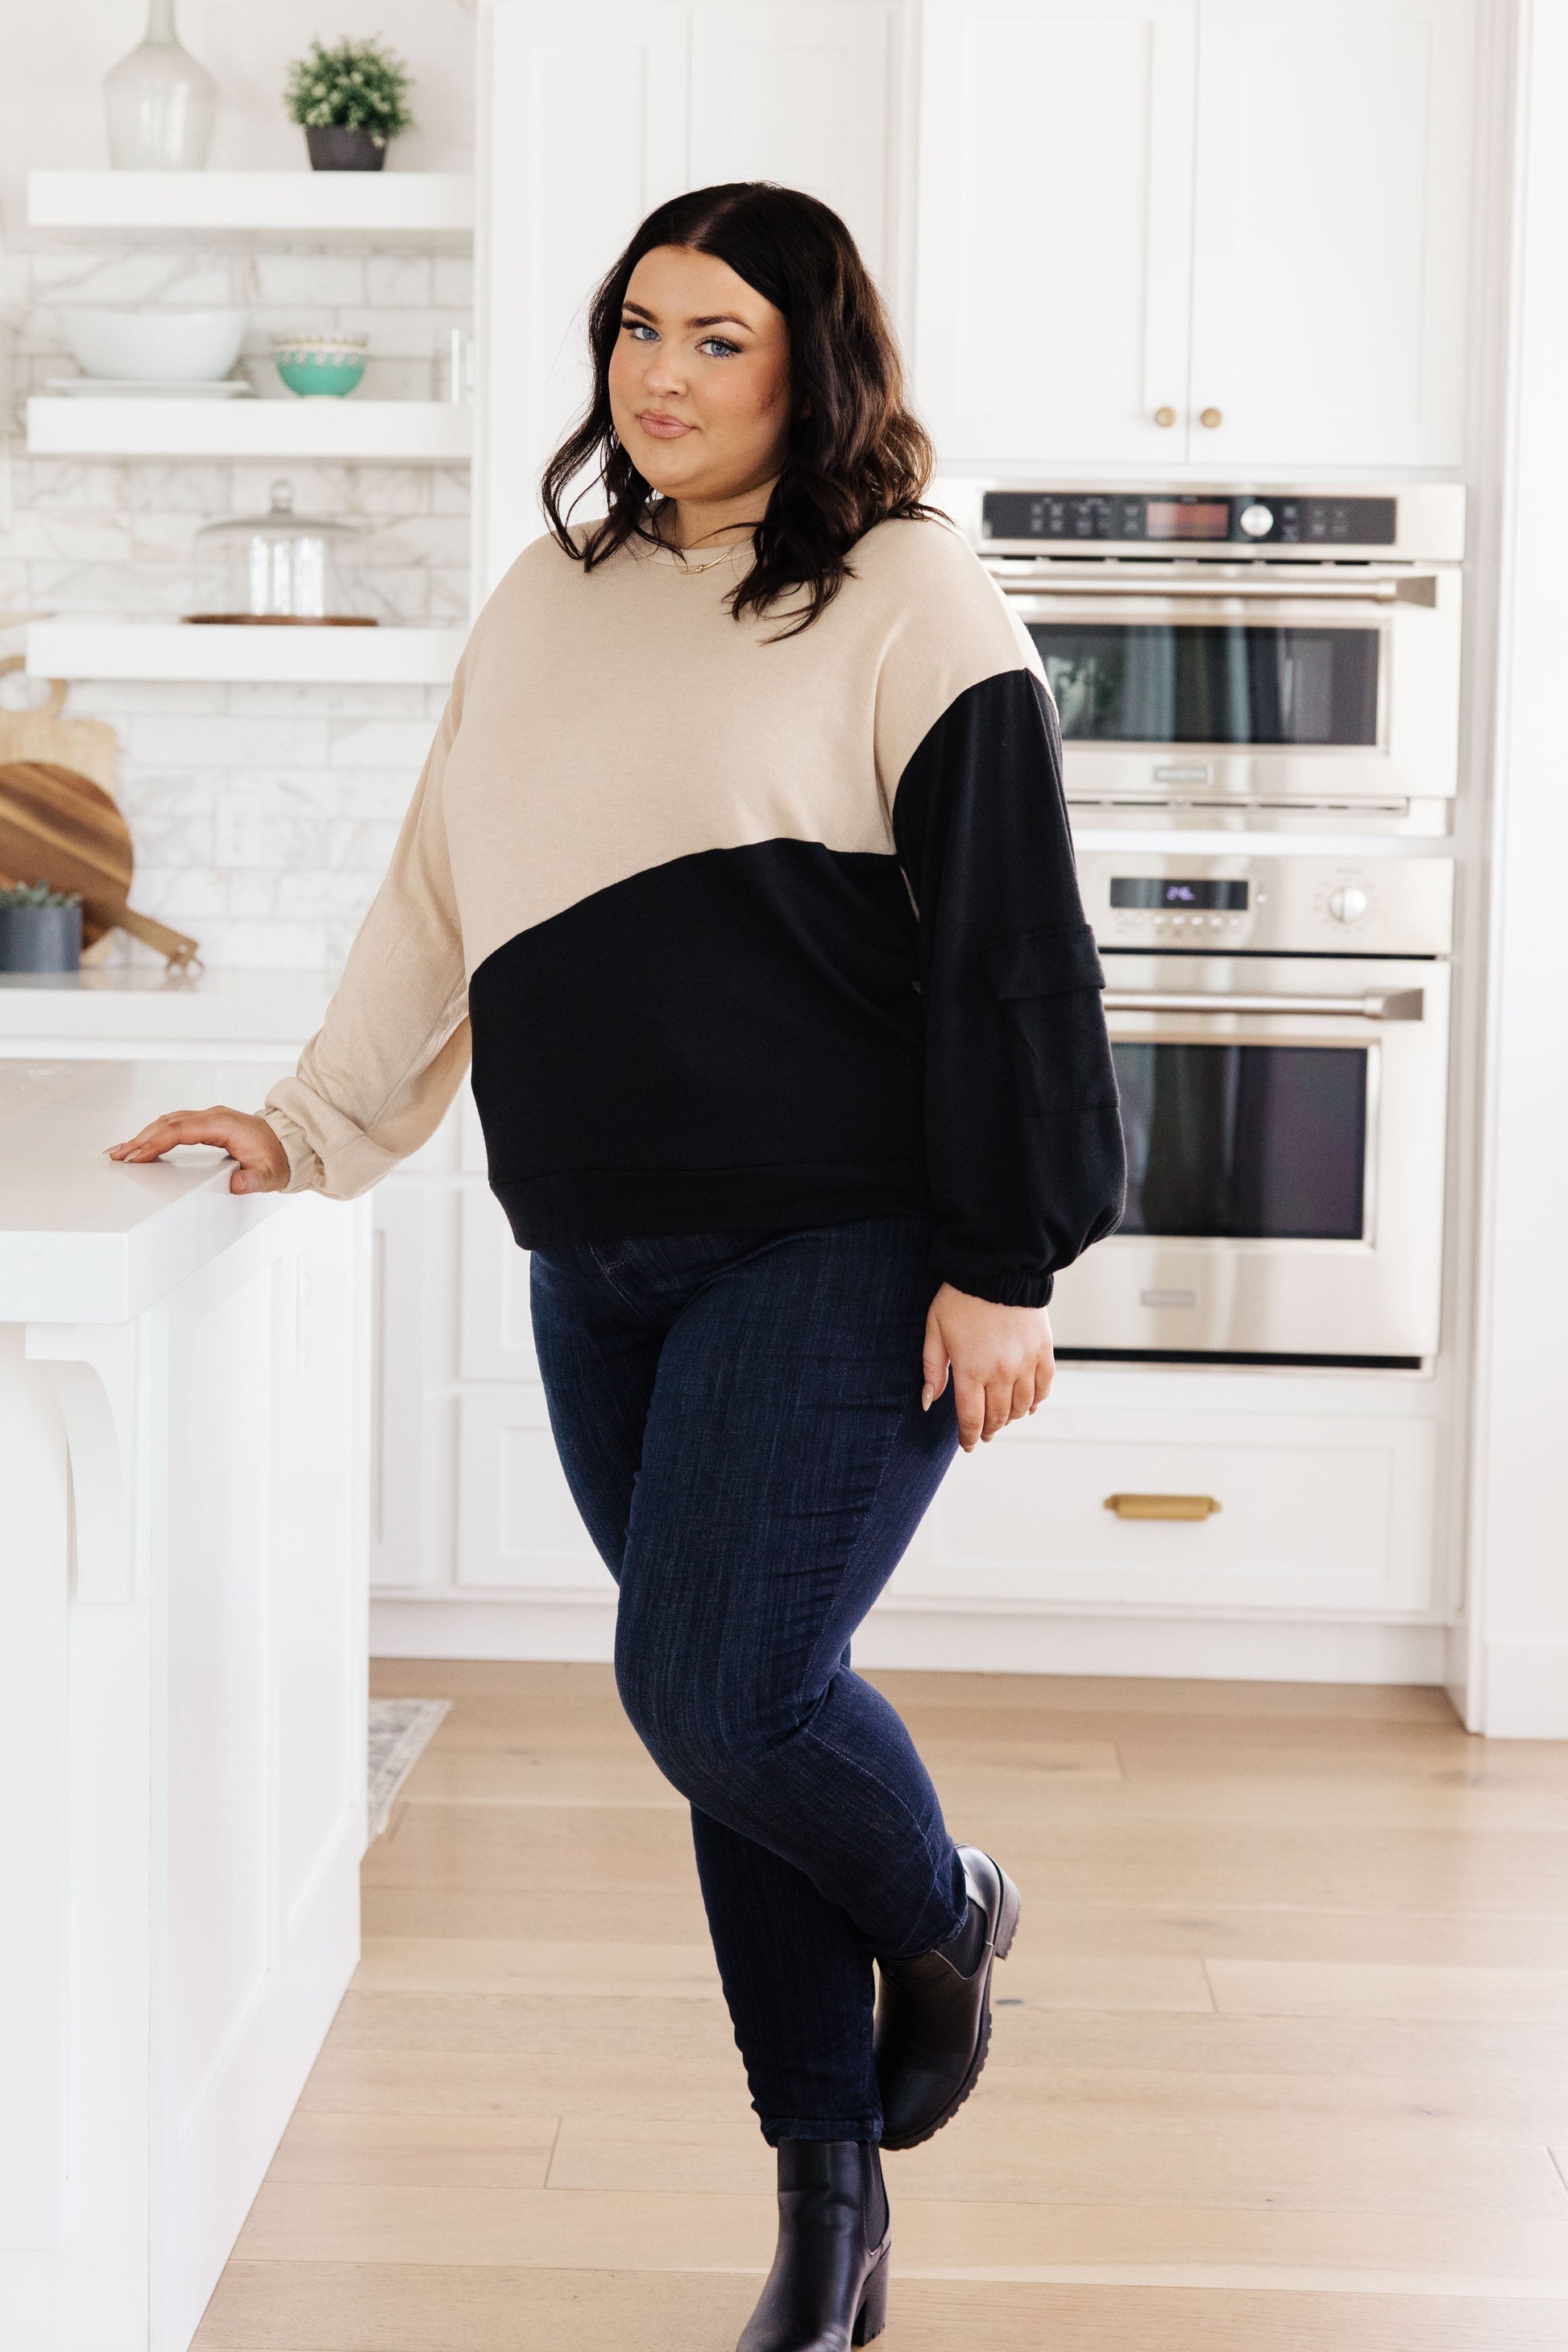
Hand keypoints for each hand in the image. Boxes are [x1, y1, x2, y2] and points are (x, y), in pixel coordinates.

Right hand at [107, 1105, 289, 1196]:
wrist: (290, 1144)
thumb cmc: (278, 1157)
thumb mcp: (269, 1173)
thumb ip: (253, 1179)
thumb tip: (237, 1184)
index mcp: (223, 1124)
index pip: (180, 1130)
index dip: (155, 1142)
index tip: (137, 1156)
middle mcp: (213, 1117)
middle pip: (167, 1123)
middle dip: (140, 1139)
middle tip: (117, 1156)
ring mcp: (208, 1119)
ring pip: (168, 1122)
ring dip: (144, 1135)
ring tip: (121, 1151)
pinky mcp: (206, 1125)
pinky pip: (174, 1126)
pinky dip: (155, 1134)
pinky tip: (142, 1145)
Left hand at [922, 1281, 1053, 1451]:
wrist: (998, 1269)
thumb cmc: (960, 1298)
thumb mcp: (935, 1330)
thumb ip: (932, 1368)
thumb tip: (928, 1401)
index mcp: (970, 1370)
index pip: (971, 1418)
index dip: (969, 1436)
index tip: (968, 1444)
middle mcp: (1000, 1372)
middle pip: (997, 1416)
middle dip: (988, 1429)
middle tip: (984, 1433)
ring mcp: (1025, 1363)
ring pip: (1021, 1407)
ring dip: (1010, 1418)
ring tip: (1002, 1419)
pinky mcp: (1043, 1352)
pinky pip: (1043, 1388)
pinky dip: (1035, 1401)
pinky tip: (1027, 1405)